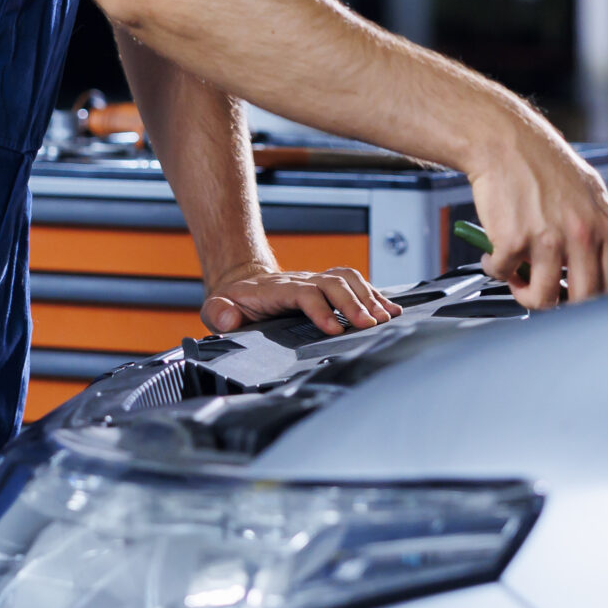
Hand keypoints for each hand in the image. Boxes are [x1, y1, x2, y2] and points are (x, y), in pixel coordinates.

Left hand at [202, 265, 400, 337]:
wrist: (242, 282)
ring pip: (347, 279)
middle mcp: (301, 280)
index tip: (335, 328)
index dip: (321, 309)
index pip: (304, 293)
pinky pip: (354, 282)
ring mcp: (315, 280)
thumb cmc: (233, 302)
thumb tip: (228, 321)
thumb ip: (219, 314)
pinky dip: (374, 294)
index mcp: (277, 289)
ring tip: (385, 318)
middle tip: (370, 325)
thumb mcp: (216, 308)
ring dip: (369, 297)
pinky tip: (390, 310)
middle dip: (354, 303)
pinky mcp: (326, 285)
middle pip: (333, 283)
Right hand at [467, 115, 607, 310]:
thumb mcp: (587, 191)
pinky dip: (495, 269)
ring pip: (543, 299)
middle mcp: (582, 236)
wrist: (505, 141)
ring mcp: (549, 241)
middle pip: (582, 300)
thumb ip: (596, 228)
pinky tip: (493, 255)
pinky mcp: (514, 242)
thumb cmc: (541, 161)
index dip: (594, 297)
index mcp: (604, 225)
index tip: (577, 295)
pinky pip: (504, 275)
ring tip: (515, 276)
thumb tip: (596, 265)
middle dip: (561, 303)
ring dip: (524, 293)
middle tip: (545, 292)